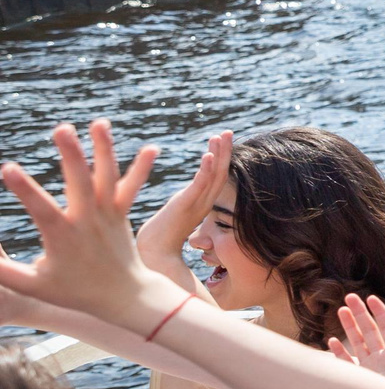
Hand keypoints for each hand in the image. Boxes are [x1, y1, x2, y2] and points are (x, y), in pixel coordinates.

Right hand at [0, 121, 168, 332]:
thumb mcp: (34, 286)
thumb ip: (4, 272)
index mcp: (63, 237)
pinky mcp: (121, 213)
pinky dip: (141, 169)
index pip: (41, 209)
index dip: (25, 189)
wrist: (125, 298)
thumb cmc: (74, 293)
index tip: (8, 167)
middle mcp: (88, 222)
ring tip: (100, 123)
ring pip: (107, 178)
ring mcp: (108, 215)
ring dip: (104, 149)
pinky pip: (131, 188)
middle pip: (80, 183)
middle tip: (62, 128)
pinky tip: (152, 148)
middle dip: (71, 155)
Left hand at [134, 129, 229, 287]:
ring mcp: (196, 206)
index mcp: (201, 204)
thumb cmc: (158, 241)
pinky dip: (205, 171)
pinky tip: (208, 155)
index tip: (221, 140)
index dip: (221, 158)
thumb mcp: (174, 217)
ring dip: (219, 155)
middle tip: (228, 131)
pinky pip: (199, 187)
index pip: (216, 177)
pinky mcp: (184, 208)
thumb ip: (181, 206)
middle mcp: (203, 203)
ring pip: (213, 176)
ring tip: (220, 135)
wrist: (152, 257)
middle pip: (220, 173)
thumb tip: (181, 201)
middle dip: (225, 151)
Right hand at [328, 293, 384, 388]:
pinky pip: (345, 360)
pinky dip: (338, 351)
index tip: (371, 298)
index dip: (380, 312)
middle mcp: (380, 356)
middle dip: (360, 313)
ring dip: (349, 326)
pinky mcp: (357, 376)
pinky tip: (331, 340)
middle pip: (369, 330)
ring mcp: (368, 365)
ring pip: (356, 341)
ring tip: (342, 310)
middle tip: (350, 297)